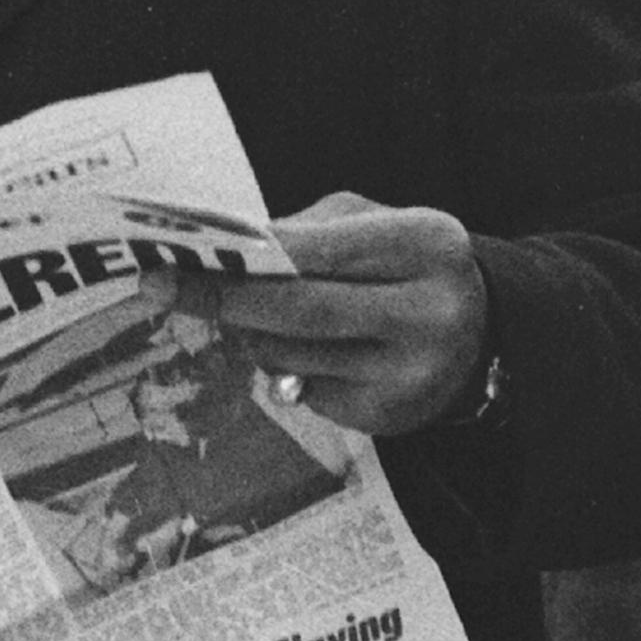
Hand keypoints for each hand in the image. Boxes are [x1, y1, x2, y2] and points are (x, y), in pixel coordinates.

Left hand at [190, 192, 488, 436]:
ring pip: (291, 354)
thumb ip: (305, 230)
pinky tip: (293, 348)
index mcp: (426, 245)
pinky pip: (303, 388)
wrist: (480, 334)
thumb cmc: (403, 265)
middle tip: (160, 285)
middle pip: (300, 310)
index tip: (179, 253)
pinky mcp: (387, 415)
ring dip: (248, 332)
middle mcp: (429, 312)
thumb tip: (218, 250)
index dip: (244, 255)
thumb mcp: (373, 225)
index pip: (316, 250)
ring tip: (239, 312)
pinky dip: (280, 365)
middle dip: (222, 298)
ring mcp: (411, 372)